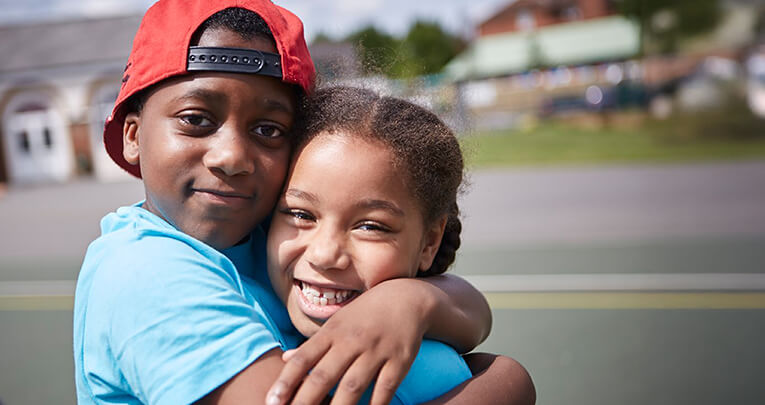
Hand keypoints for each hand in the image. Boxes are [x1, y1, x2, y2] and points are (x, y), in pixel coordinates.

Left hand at [266, 278, 432, 404]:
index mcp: (332, 332)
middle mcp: (351, 341)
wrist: (406, 298)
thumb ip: (312, 344)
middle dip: (305, 401)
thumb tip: (284, 359)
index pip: (303, 359)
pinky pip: (385, 388)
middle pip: (324, 376)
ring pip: (353, 385)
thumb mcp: (336, 323)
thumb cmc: (365, 314)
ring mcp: (376, 351)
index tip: (271, 401)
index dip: (285, 382)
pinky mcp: (399, 360)